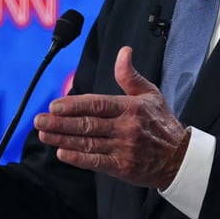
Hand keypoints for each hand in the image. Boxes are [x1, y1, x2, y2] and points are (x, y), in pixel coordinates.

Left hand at [34, 46, 188, 188]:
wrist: (180, 158)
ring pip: (88, 142)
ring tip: (44, 135)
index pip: (97, 104)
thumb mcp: (150, 94)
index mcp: (130, 107)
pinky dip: (78, 159)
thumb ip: (130, 75)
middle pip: (88, 124)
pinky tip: (62, 153)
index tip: (54, 105)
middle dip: (60, 123)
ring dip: (63, 139)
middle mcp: (125, 127)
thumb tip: (123, 51)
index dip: (74, 105)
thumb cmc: (162, 123)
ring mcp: (123, 148)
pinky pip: (97, 162)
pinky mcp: (123, 166)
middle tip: (39, 120)